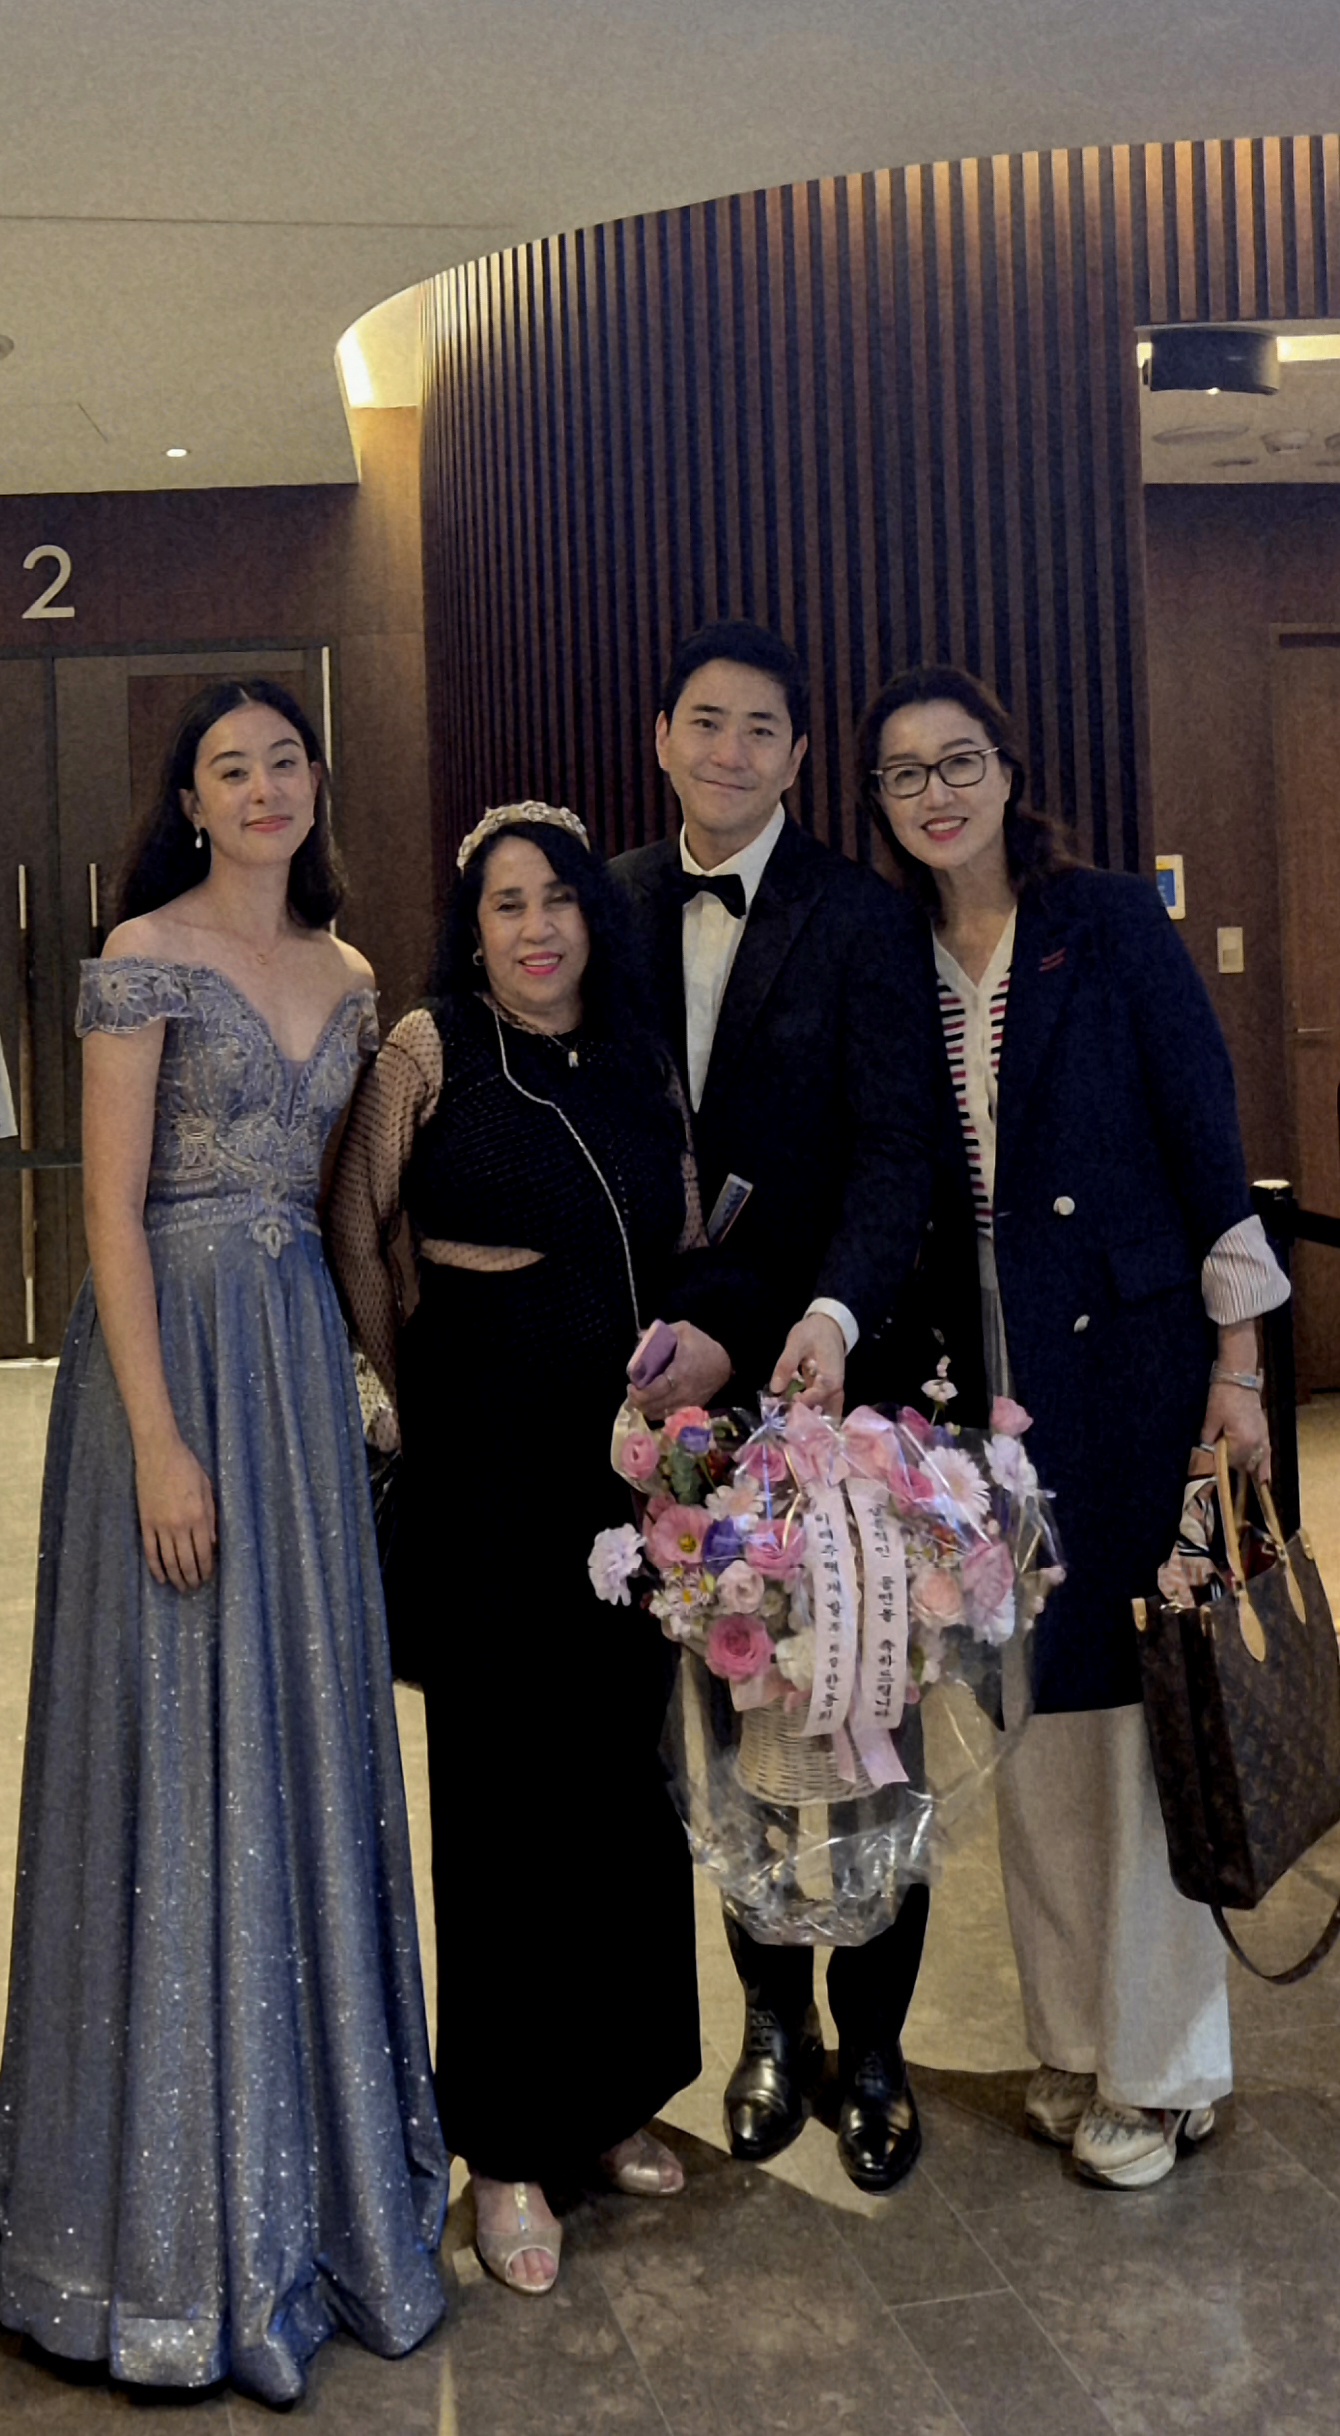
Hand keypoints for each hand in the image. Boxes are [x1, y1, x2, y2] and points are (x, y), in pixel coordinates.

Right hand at [134, 1431, 217, 1591]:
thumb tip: (212, 1544)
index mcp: (198, 1516)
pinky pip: (151, 1551)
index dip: (206, 1568)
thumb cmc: (187, 1467)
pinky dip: (156, 1567)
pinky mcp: (145, 1523)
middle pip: (186, 1561)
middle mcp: (180, 1525)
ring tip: (181, 1587)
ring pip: (169, 1560)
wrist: (159, 1453)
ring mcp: (160, 1526)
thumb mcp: (207, 1489)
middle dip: (192, 1577)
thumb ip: (211, 1518)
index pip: (204, 1552)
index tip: (208, 1576)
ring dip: (176, 1577)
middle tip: (195, 1587)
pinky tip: (161, 1578)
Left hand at [628, 1319, 732, 1421]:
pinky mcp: (690, 1409)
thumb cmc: (703, 1346)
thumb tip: (640, 1337)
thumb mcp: (684, 1330)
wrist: (725, 1364)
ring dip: (646, 1408)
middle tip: (632, 1390)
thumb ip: (660, 1332)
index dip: (639, 1394)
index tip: (631, 1386)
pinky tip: (653, 1403)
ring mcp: (687, 1403)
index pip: (654, 1391)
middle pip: (654, 1406)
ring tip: (640, 1397)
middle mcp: (683, 1392)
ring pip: (660, 1414)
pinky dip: (657, 1411)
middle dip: (638, 1401)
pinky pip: (669, 1416)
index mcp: (679, 1373)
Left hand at [769, 1312, 845, 1415]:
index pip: (817, 1398)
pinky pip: (819, 1407)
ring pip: (823, 1414)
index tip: (784, 1406)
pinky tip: (789, 1413)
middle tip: (782, 1421)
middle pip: (824, 1413)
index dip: (800, 1405)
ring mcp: (833, 1393)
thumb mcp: (796, 1343)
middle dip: (804, 1421)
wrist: (829, 1326)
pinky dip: (807, 1412)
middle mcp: (836, 1389)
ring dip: (806, 1419)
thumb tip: (775, 1389)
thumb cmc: (814, 1333)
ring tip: (784, 1420)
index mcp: (831, 1377)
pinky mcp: (827, 1393)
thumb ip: (786, 1365)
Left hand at [1200, 1380, 1270, 1481]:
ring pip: (1255, 1462)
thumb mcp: (1211, 1420)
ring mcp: (1263, 1439)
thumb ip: (1209, 1441)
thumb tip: (1207, 1456)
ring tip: (1240, 1474)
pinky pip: (1267, 1456)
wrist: (1239, 1380)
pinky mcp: (1266, 1434)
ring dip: (1246, 1466)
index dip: (1219, 1464)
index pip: (1229, 1463)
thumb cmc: (1223, 1398)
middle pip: (1243, 1465)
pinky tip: (1265, 1480)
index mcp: (1241, 1441)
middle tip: (1221, 1464)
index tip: (1212, 1467)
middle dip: (1232, 1466)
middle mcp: (1256, 1444)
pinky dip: (1265, 1467)